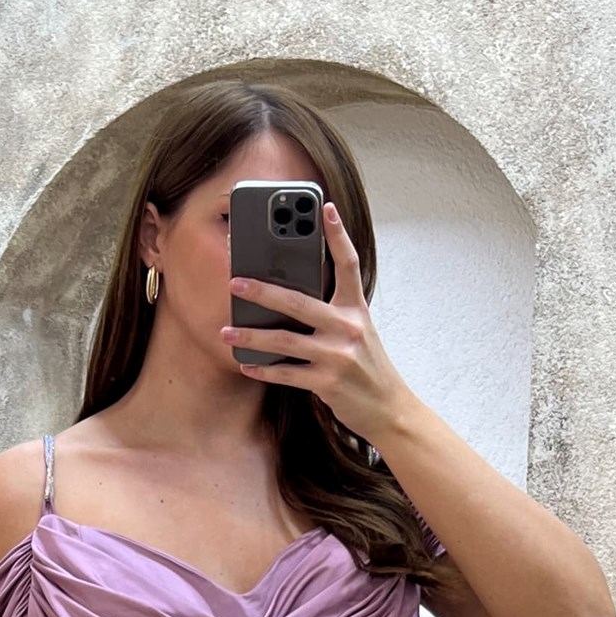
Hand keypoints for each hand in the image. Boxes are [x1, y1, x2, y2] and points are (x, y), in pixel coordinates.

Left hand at [222, 201, 408, 447]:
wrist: (388, 408)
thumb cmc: (367, 366)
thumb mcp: (358, 332)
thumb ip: (331, 312)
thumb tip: (287, 298)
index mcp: (356, 310)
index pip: (348, 264)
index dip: (338, 235)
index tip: (326, 208)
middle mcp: (348, 328)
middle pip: (299, 302)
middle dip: (263, 292)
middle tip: (235, 282)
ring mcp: (337, 356)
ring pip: (286, 341)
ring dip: (252, 337)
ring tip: (226, 332)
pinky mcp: (328, 383)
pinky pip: (287, 374)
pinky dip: (265, 370)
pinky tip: (246, 365)